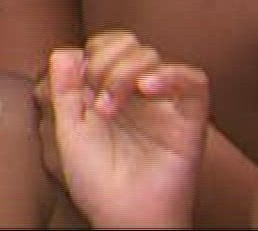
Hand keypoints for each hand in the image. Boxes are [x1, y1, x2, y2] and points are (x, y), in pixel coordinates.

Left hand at [42, 32, 207, 229]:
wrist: (123, 216)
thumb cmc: (96, 180)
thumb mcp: (68, 131)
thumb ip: (63, 90)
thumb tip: (66, 51)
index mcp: (108, 91)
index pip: (103, 45)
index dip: (89, 54)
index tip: (79, 85)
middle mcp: (136, 93)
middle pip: (126, 44)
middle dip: (103, 60)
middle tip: (95, 98)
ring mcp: (163, 104)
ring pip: (151, 56)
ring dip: (122, 73)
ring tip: (108, 108)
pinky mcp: (190, 119)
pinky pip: (194, 80)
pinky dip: (170, 75)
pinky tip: (146, 88)